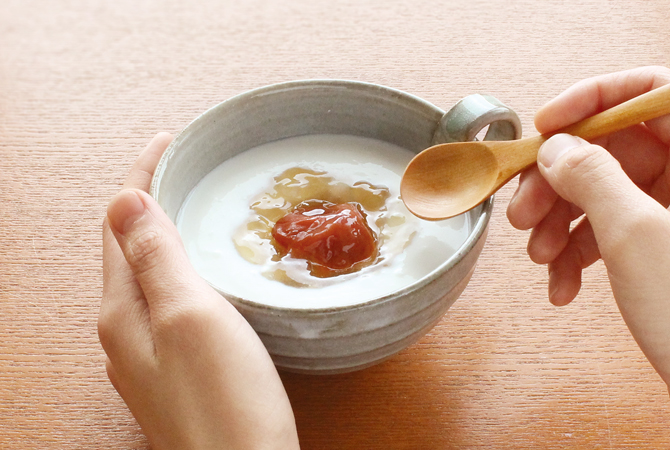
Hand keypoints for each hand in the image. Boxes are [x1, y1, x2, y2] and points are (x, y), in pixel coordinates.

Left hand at [99, 133, 299, 449]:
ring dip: (167, 233)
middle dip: (152, 200)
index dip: (143, 176)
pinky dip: (182, 269)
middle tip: (184, 168)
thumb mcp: (189, 317)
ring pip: (150, 275)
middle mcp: (127, 331)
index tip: (169, 140)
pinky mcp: (179, 367)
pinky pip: (169, 302)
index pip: (121, 224)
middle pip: (130, 248)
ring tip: (194, 206)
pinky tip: (206, 271)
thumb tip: (126, 201)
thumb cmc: (224, 403)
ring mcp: (151, 352)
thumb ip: (155, 259)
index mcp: (123, 311)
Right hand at [506, 66, 669, 385]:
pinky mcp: (660, 244)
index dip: (592, 99)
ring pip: (601, 192)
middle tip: (526, 211)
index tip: (547, 126)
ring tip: (539, 256)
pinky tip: (562, 282)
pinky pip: (607, 230)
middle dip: (558, 182)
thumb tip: (557, 149)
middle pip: (612, 148)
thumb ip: (591, 178)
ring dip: (559, 224)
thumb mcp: (635, 235)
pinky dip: (577, 253)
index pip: (648, 90)